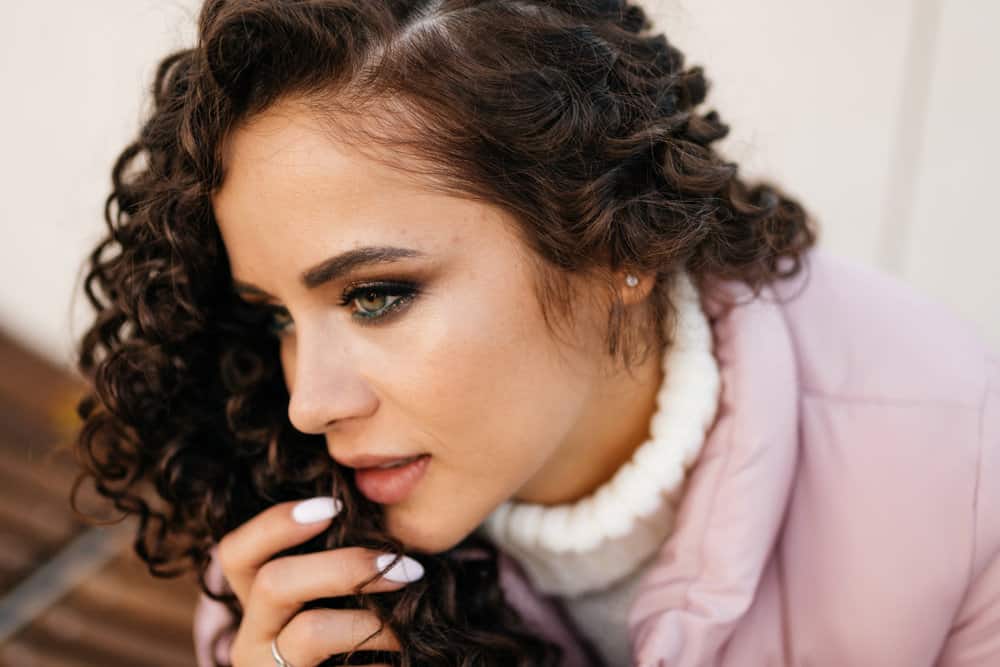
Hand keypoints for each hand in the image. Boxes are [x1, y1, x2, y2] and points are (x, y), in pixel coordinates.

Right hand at [216, 496, 423, 665]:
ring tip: (411, 625)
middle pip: (273, 582)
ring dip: (372, 621)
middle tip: (410, 568)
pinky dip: (378, 665)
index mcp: (259, 605)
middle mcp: (253, 640)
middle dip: (345, 567)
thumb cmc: (356, 645)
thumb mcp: (340, 601)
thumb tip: (386, 520)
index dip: (276, 522)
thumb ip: (344, 565)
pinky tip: (400, 663)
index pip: (236, 552)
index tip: (334, 505)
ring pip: (310, 631)